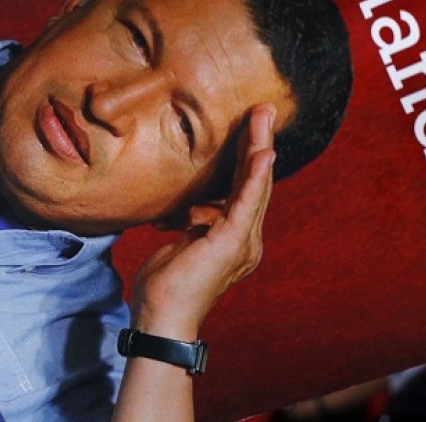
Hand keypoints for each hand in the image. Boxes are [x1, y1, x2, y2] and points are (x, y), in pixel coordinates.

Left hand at [130, 102, 276, 340]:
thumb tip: (191, 209)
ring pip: (255, 185)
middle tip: (263, 109)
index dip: (247, 156)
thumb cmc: (166, 284)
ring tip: (263, 117)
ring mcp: (244, 242)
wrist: (161, 317)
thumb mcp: (181, 242)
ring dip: (259, 147)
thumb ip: (193, 223)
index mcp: (235, 238)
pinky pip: (247, 202)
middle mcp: (247, 239)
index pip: (243, 188)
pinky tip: (264, 152)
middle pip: (255, 181)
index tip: (248, 126)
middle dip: (258, 142)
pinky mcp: (233, 243)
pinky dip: (255, 176)